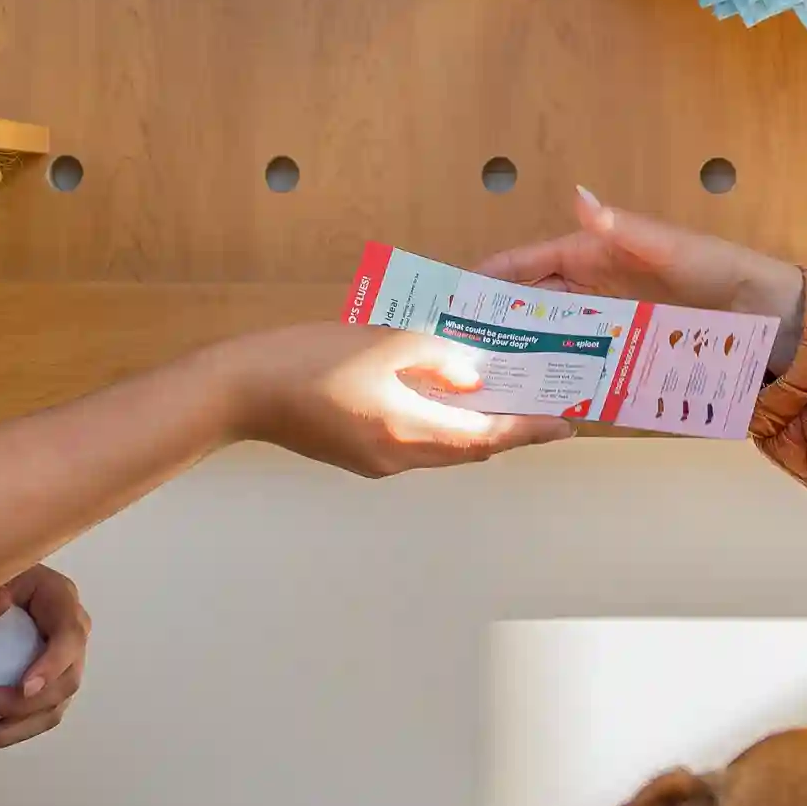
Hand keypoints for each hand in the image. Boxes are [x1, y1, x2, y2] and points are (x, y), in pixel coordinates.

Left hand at [0, 563, 87, 749]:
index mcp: (63, 605)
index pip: (70, 638)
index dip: (53, 666)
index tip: (23, 687)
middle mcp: (72, 641)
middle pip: (65, 685)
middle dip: (24, 707)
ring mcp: (61, 670)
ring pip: (50, 713)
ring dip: (9, 730)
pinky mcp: (45, 692)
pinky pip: (31, 720)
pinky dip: (1, 731)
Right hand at [219, 320, 575, 474]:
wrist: (238, 390)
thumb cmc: (304, 361)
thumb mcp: (380, 344)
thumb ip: (436, 355)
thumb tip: (474, 372)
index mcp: (408, 433)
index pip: (488, 437)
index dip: (531, 429)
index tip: (569, 423)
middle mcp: (397, 458)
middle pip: (469, 447)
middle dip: (509, 427)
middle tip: (545, 404)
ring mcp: (374, 461)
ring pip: (442, 446)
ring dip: (475, 425)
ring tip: (504, 395)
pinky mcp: (355, 452)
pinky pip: (414, 440)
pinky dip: (440, 422)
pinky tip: (444, 393)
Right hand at [474, 184, 806, 370]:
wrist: (780, 330)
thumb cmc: (731, 277)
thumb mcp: (681, 252)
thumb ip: (629, 233)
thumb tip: (580, 199)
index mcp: (599, 257)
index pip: (532, 264)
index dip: (494, 277)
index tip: (454, 296)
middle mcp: (598, 294)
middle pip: (533, 308)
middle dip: (495, 325)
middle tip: (454, 353)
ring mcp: (611, 332)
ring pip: (552, 345)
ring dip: (521, 361)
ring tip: (482, 386)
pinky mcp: (629, 364)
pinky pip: (584, 375)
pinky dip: (559, 387)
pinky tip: (536, 406)